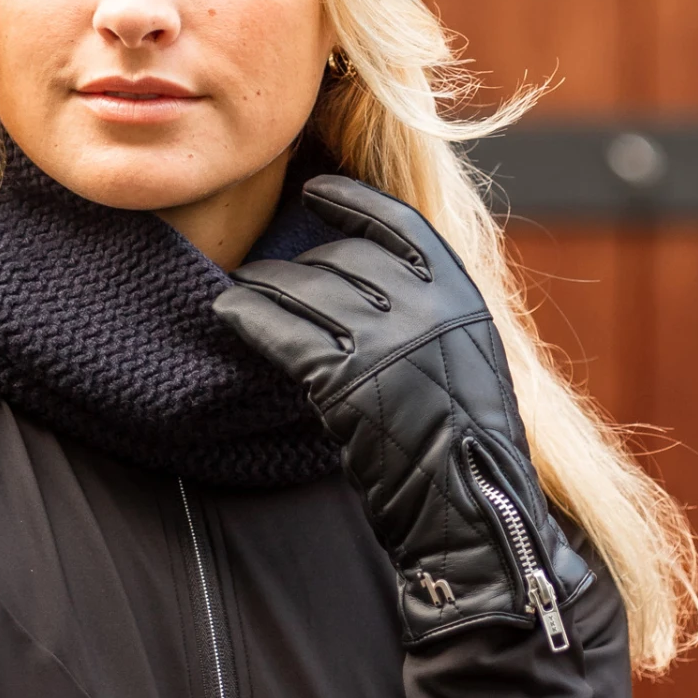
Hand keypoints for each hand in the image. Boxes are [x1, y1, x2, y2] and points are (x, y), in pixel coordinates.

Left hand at [214, 177, 589, 646]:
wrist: (469, 508)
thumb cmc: (463, 444)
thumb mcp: (464, 356)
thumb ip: (426, 311)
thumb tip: (368, 274)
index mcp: (458, 293)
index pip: (396, 220)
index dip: (350, 201)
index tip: (316, 190)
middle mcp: (423, 305)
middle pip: (339, 256)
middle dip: (297, 259)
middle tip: (267, 268)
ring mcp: (381, 339)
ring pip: (302, 285)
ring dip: (263, 284)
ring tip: (242, 289)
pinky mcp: (341, 377)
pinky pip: (278, 328)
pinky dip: (246, 314)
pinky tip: (227, 311)